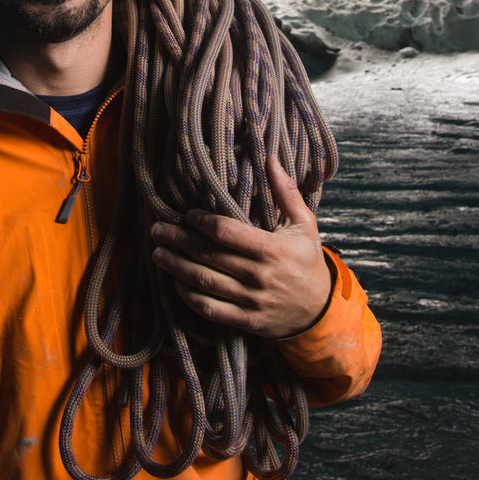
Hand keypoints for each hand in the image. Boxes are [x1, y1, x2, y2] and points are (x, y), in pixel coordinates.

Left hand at [149, 158, 333, 338]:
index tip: (186, 215)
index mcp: (271, 249)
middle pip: (207, 255)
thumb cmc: (309, 262)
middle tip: (157, 230)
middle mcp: (258, 275)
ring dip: (176, 267)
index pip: (224, 231)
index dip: (200, 222)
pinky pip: (209, 309)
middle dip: (178, 241)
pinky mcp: (245, 320)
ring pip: (204, 282)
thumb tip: (270, 159)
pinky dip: (188, 296)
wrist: (321, 310)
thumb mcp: (305, 225)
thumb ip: (286, 192)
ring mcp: (250, 300)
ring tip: (157, 254)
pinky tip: (176, 283)